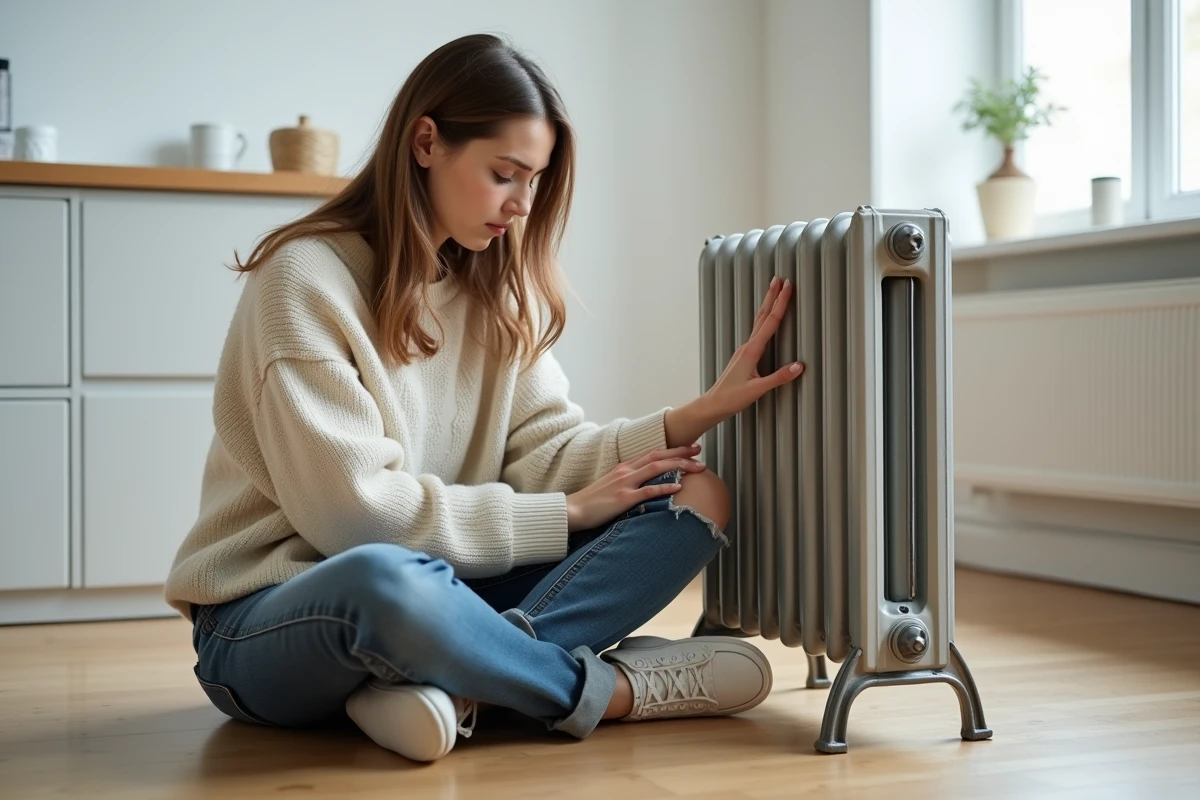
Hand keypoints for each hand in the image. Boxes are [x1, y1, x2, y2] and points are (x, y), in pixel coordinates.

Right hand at [565, 445, 706, 531]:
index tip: (689, 449)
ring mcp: (625, 483)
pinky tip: (679, 486)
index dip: (672, 449)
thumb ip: (629, 483)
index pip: (653, 453)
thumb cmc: (592, 502)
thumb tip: (645, 487)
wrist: (572, 510)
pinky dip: (664, 486)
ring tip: (697, 467)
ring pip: (657, 468)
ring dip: (679, 465)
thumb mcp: (612, 487)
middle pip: (658, 456)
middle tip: (699, 451)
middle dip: (681, 452)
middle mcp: (626, 471)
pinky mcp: (623, 498)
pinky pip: (648, 490)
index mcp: (624, 467)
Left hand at [703, 275, 802, 418]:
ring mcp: (745, 350)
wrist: (713, 404)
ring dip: (768, 305)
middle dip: (772, 297)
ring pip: (759, 322)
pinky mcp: (745, 356)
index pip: (770, 322)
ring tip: (773, 291)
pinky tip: (765, 320)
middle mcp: (748, 346)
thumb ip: (779, 377)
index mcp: (752, 350)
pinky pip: (757, 332)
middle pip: (763, 316)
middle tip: (780, 278)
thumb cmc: (732, 398)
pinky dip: (764, 319)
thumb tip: (800, 366)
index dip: (780, 303)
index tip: (787, 286)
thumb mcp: (757, 389)